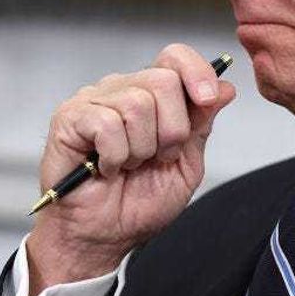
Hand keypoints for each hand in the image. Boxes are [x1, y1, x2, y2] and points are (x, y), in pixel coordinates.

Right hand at [26, 44, 236, 295]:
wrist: (100, 237)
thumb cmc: (136, 205)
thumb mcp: (184, 165)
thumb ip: (201, 125)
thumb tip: (224, 88)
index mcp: (152, 97)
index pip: (175, 58)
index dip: (196, 72)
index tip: (206, 99)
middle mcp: (123, 90)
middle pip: (164, 81)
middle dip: (171, 130)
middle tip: (156, 158)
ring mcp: (95, 100)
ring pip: (137, 104)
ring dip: (140, 149)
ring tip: (127, 165)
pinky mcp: (70, 117)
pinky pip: (107, 123)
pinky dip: (114, 156)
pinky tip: (105, 168)